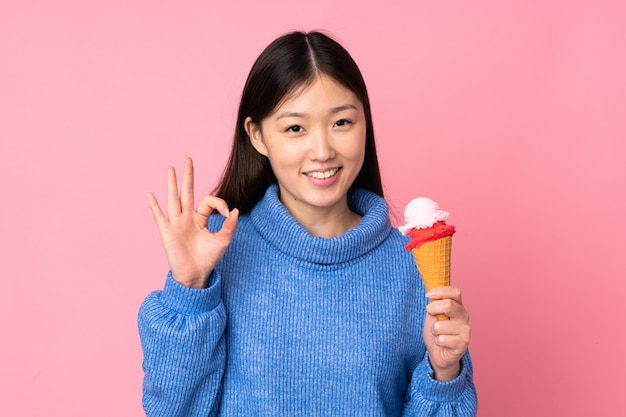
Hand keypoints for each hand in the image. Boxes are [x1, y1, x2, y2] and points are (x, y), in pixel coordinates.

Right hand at [147, 156, 238, 287]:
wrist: (195, 275)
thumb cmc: (208, 258)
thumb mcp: (223, 241)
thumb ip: (229, 226)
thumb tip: (233, 210)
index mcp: (200, 218)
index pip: (208, 201)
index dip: (219, 203)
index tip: (226, 213)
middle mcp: (187, 218)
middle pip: (187, 192)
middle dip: (188, 175)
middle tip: (188, 158)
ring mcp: (176, 223)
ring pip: (174, 199)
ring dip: (172, 183)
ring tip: (171, 168)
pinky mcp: (167, 232)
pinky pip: (159, 216)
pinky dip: (154, 205)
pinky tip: (150, 194)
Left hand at [422, 286, 470, 381]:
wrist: (439, 353)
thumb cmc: (436, 332)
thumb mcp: (432, 315)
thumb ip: (434, 305)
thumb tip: (431, 293)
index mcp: (458, 306)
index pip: (455, 292)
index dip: (441, 291)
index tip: (429, 295)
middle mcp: (464, 316)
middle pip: (448, 305)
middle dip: (433, 309)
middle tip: (430, 314)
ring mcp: (465, 330)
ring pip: (441, 325)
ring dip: (433, 330)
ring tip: (438, 334)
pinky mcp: (463, 344)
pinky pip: (442, 339)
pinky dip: (437, 341)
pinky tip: (442, 343)